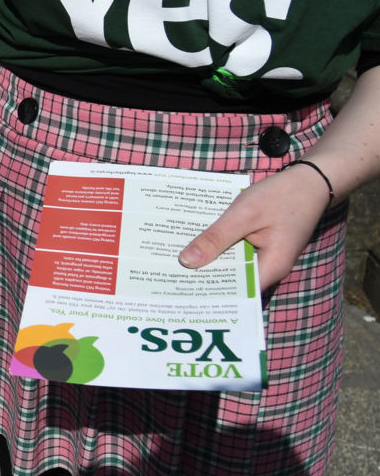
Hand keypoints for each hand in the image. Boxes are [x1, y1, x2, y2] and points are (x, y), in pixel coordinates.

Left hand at [179, 163, 331, 289]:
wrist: (309, 181)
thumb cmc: (280, 196)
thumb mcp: (244, 214)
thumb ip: (216, 238)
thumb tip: (186, 262)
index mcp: (270, 268)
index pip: (235, 294)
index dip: (207, 294)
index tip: (179, 293)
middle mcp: (268, 269)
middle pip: (231, 283)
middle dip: (203, 279)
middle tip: (167, 279)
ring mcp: (265, 258)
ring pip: (231, 267)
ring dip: (209, 263)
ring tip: (173, 264)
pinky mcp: (260, 247)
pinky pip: (235, 253)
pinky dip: (218, 249)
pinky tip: (195, 244)